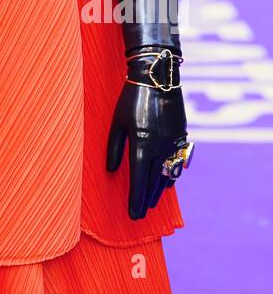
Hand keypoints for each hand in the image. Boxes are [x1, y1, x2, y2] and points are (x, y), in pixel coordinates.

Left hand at [107, 58, 189, 218]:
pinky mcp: (182, 137)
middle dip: (146, 200)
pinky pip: (177, 163)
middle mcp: (160, 148)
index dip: (135, 200)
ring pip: (167, 175)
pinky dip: (171, 176)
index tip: (133, 215)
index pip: (138, 181)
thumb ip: (114, 148)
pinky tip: (166, 183)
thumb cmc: (131, 98)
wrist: (158, 77)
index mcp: (141, 145)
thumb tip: (111, 171)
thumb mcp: (117, 122)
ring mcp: (174, 143)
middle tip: (140, 214)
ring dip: (159, 191)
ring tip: (151, 203)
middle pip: (153, 182)